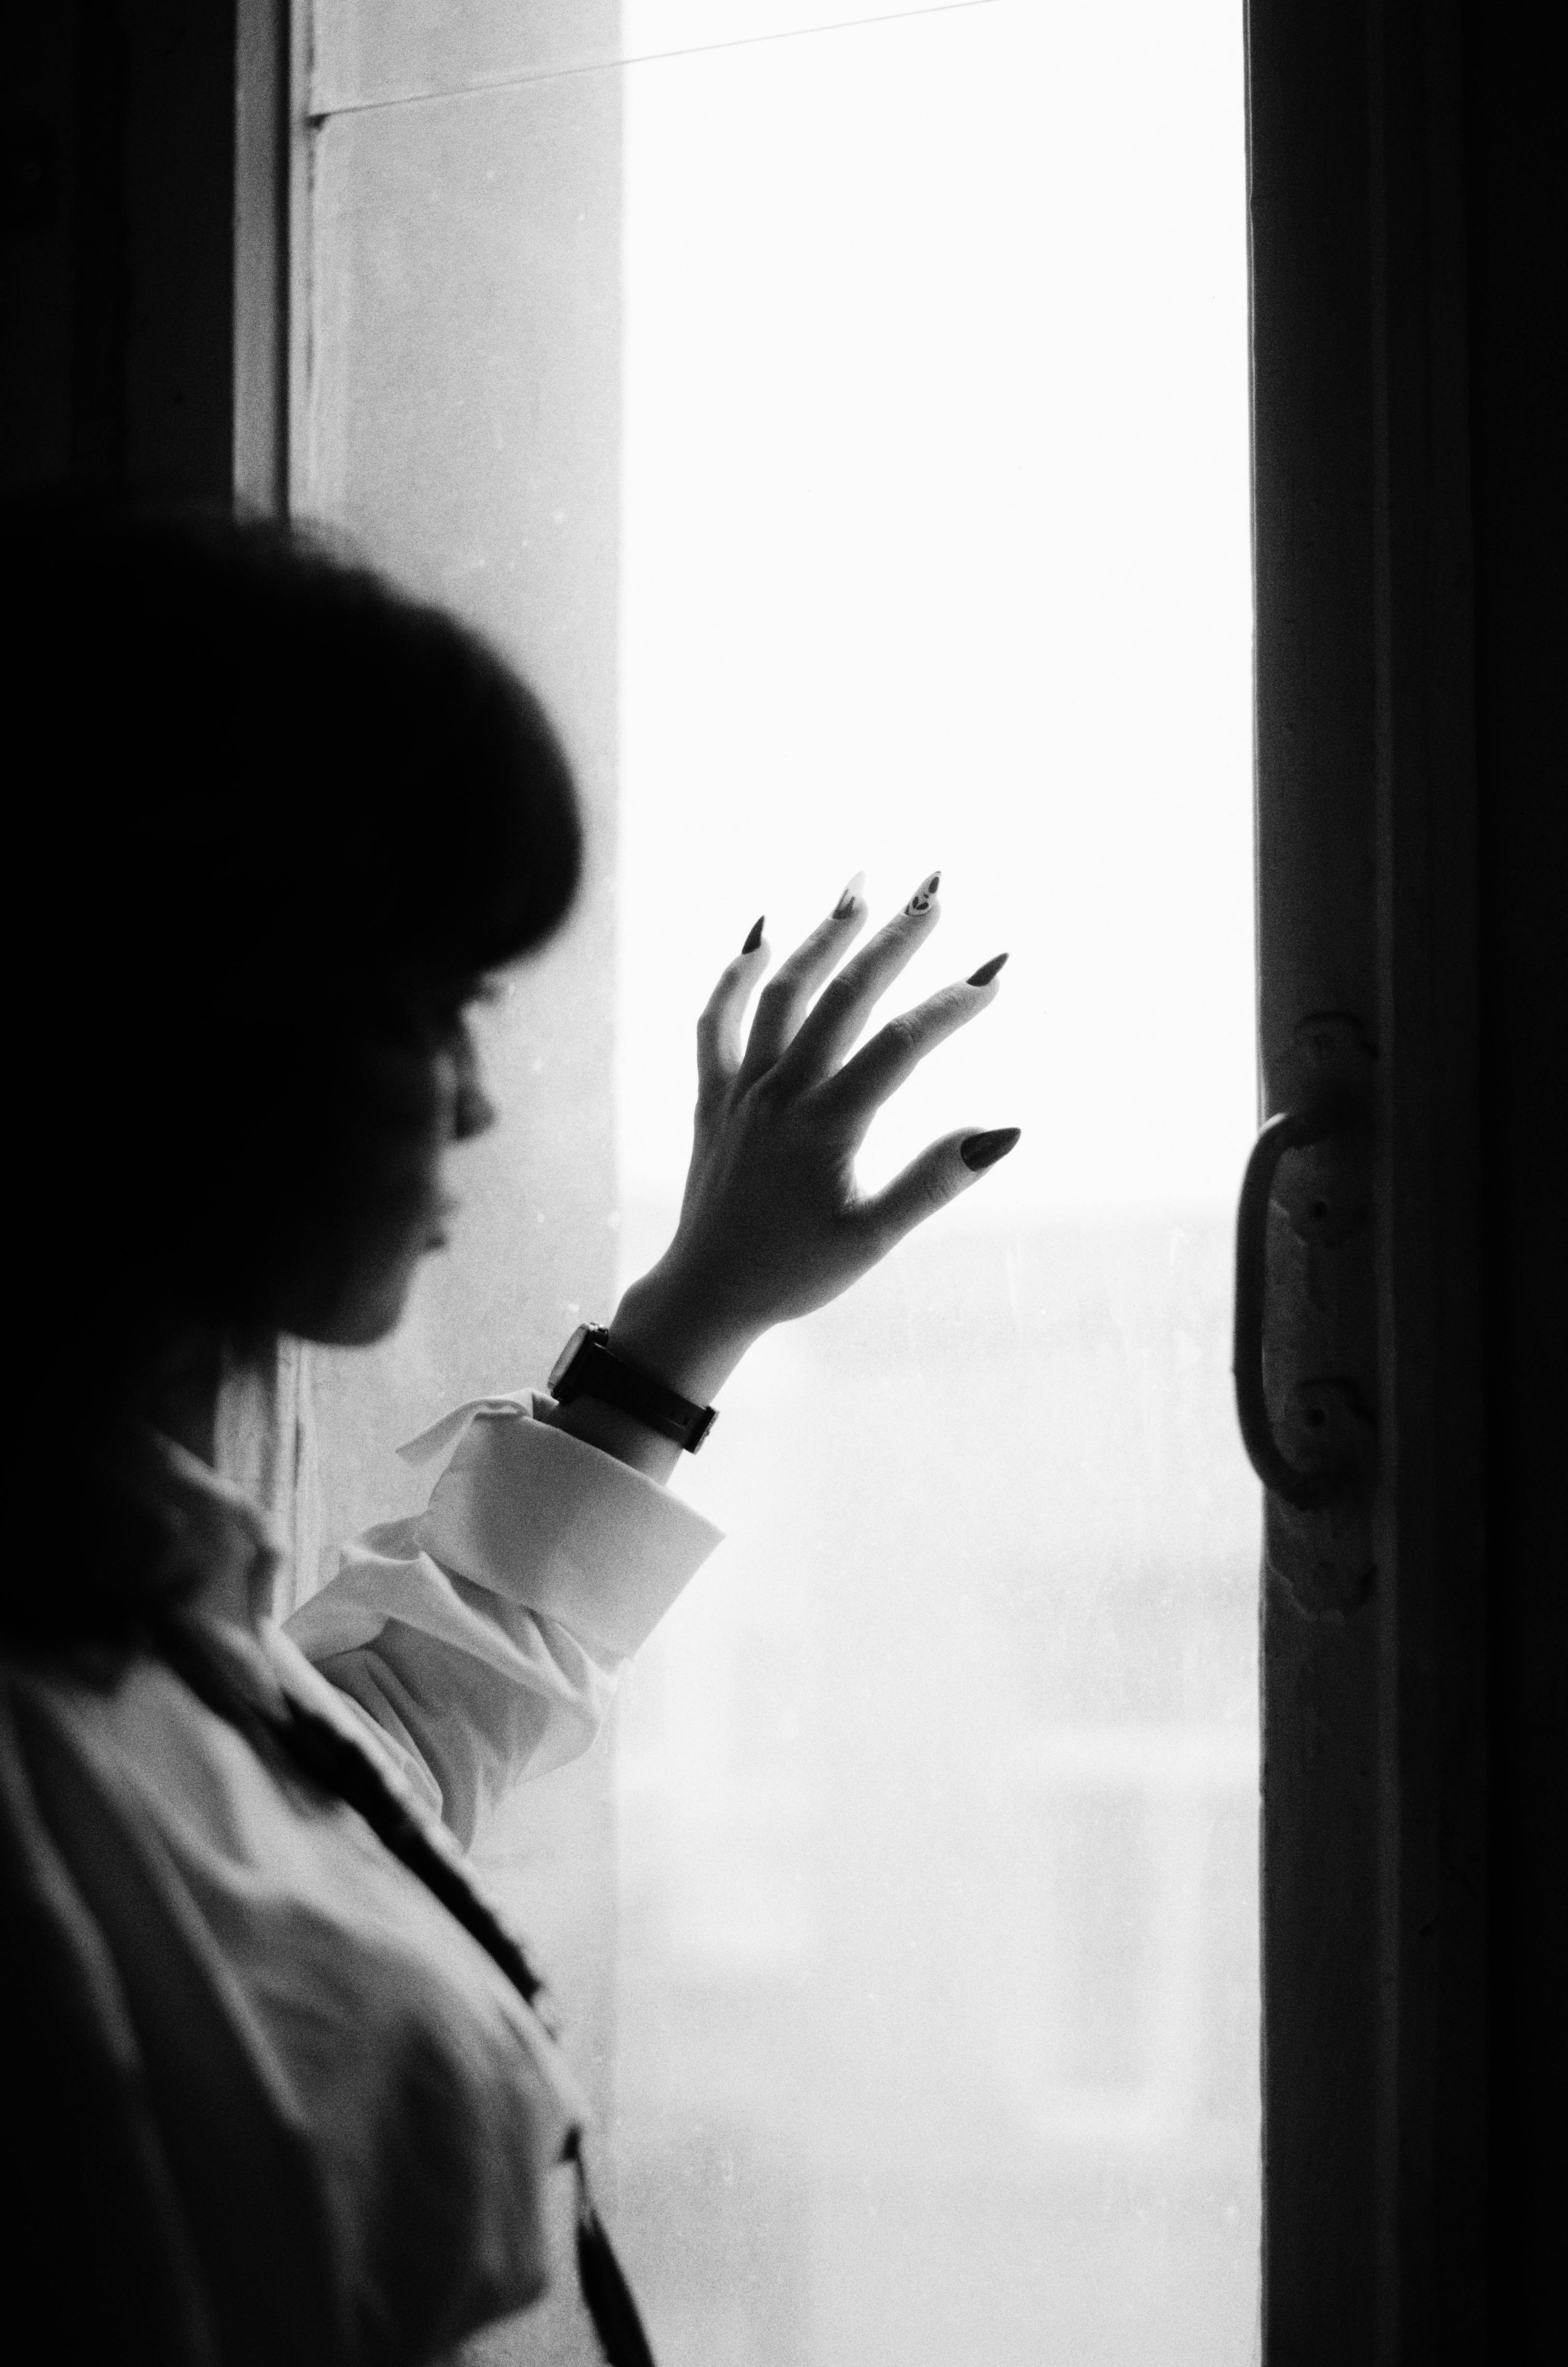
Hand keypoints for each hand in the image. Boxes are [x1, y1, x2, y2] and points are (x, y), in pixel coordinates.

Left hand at [610, 870, 1018, 1404]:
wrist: (707, 1294)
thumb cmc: (795, 1273)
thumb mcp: (873, 1239)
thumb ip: (934, 1182)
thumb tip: (1003, 1132)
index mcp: (825, 1127)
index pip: (898, 1047)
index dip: (950, 1007)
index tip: (995, 971)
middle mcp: (779, 1095)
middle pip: (841, 997)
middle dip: (892, 940)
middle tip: (934, 889)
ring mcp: (740, 1089)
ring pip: (780, 994)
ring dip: (822, 936)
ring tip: (861, 887)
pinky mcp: (711, 1096)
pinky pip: (716, 1021)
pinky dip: (737, 974)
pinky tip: (761, 934)